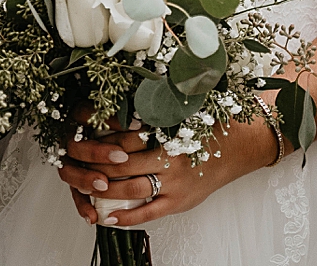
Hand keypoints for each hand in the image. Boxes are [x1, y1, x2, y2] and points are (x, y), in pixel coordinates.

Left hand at [56, 111, 277, 227]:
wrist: (242, 146)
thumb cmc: (212, 125)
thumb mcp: (184, 109)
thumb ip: (156, 107)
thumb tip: (121, 100)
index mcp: (168, 132)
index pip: (123, 138)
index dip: (100, 139)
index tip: (80, 136)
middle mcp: (170, 159)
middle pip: (121, 165)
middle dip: (94, 165)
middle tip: (74, 162)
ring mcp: (175, 184)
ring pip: (130, 190)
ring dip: (105, 190)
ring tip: (85, 188)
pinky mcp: (180, 202)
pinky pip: (148, 213)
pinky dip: (126, 216)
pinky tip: (109, 216)